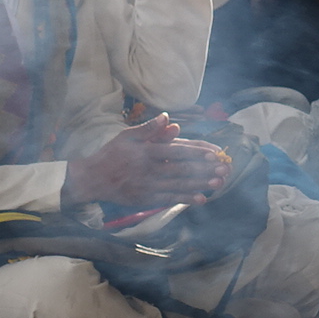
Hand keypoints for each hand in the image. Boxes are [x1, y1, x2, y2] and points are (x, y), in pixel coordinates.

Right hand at [63, 116, 228, 208]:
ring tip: (219, 183)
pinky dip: (185, 198)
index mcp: (147, 150)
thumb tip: (168, 118)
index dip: (197, 151)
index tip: (214, 153)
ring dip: (200, 184)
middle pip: (182, 168)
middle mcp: (149, 168)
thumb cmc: (112, 154)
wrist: (93, 179)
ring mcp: (148, 185)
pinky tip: (201, 199)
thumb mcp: (128, 136)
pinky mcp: (145, 199)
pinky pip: (169, 198)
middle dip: (205, 169)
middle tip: (224, 169)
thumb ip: (149, 129)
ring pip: (178, 184)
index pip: (177, 150)